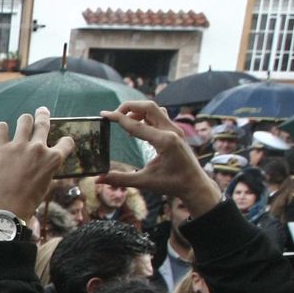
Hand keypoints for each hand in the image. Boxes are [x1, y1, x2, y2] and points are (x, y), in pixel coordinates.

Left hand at [0, 107, 71, 219]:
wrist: (6, 210)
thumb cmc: (27, 202)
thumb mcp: (45, 184)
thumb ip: (47, 168)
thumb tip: (44, 161)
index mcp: (53, 159)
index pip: (67, 141)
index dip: (65, 141)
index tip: (62, 140)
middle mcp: (38, 148)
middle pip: (43, 123)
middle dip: (43, 115)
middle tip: (42, 111)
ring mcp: (19, 146)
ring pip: (24, 120)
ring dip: (24, 120)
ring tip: (22, 121)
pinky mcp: (0, 148)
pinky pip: (1, 127)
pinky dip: (2, 128)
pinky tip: (2, 131)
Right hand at [99, 101, 221, 217]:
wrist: (195, 185)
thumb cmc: (172, 184)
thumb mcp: (144, 182)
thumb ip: (120, 179)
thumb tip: (98, 179)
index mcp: (164, 141)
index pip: (135, 124)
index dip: (117, 118)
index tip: (103, 114)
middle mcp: (171, 131)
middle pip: (148, 107)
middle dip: (128, 107)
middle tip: (114, 115)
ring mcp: (175, 129)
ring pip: (155, 109)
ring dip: (138, 111)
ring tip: (126, 122)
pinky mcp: (176, 131)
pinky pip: (160, 116)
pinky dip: (146, 116)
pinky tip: (138, 127)